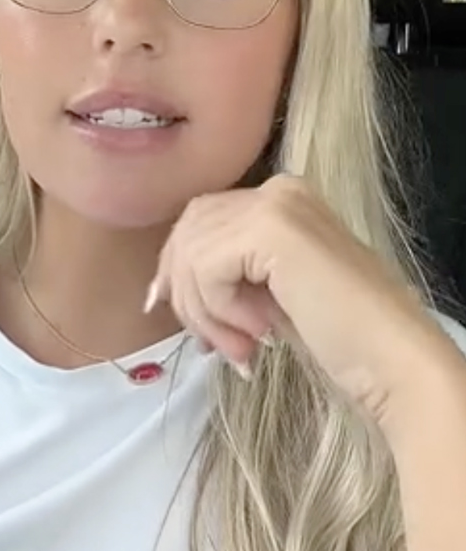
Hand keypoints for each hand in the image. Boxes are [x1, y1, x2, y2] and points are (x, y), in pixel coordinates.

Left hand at [148, 174, 440, 414]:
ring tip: (239, 350)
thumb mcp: (264, 292)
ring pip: (190, 254)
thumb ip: (221, 275)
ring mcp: (277, 203)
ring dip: (204, 315)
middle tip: (210, 345)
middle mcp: (279, 190)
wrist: (390, 360)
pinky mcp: (272, 229)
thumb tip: (159, 290)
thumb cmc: (337, 335)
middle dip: (186, 295)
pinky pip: (205, 269)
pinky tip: (260, 333)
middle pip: (188, 233)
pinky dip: (220, 310)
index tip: (165, 309)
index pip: (199, 220)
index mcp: (282, 199)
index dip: (174, 267)